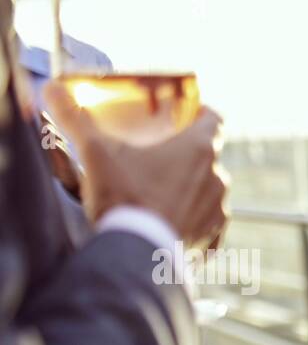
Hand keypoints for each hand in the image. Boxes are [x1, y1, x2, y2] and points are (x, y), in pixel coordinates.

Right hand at [44, 82, 229, 248]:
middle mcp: (218, 178)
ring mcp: (218, 211)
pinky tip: (175, 222)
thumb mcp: (95, 153)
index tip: (188, 114)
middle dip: (188, 153)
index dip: (202, 113)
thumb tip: (52, 89)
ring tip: (162, 191)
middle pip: (209, 156)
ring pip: (210, 190)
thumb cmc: (124, 198)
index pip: (214, 119)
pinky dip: (195, 221)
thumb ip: (75, 118)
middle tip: (162, 155)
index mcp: (199, 149)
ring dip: (192, 187)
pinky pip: (209, 225)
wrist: (138, 255)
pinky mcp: (211, 239)